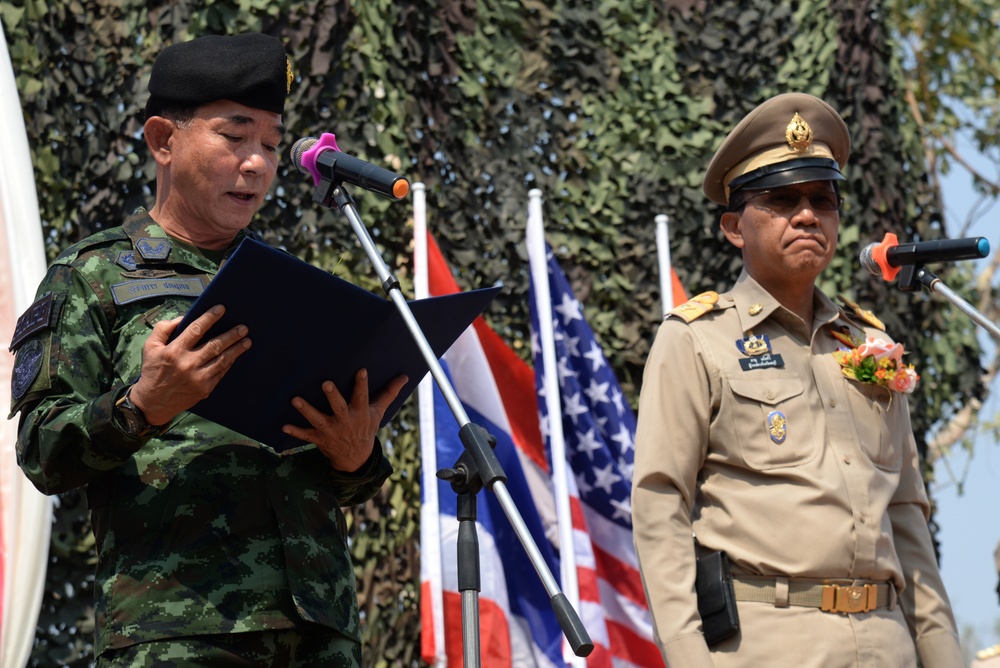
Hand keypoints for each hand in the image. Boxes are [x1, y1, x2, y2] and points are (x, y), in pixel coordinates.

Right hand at [130, 305, 251, 425]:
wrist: (153, 402)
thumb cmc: (153, 370)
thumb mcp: (150, 347)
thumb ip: (164, 329)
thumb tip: (183, 318)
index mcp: (174, 351)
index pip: (195, 329)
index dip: (209, 318)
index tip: (221, 308)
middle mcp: (188, 364)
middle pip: (215, 345)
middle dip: (231, 335)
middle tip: (243, 328)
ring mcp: (198, 377)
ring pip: (222, 359)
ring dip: (236, 349)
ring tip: (247, 341)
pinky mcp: (205, 388)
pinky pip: (221, 372)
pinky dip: (229, 363)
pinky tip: (236, 355)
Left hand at [283, 369, 407, 471]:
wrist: (356, 458)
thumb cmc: (366, 428)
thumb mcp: (379, 412)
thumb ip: (389, 393)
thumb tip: (405, 376)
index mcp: (360, 413)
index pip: (362, 396)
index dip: (362, 384)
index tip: (361, 370)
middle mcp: (345, 421)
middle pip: (339, 407)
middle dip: (332, 396)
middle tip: (326, 383)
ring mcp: (331, 430)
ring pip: (318, 419)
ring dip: (307, 410)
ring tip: (296, 399)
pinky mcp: (320, 438)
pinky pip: (306, 436)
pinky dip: (295, 432)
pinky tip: (283, 426)